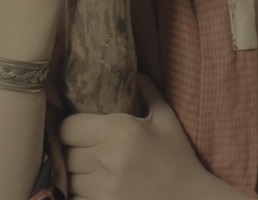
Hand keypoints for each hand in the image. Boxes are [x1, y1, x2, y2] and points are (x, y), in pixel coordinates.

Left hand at [61, 74, 234, 199]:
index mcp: (121, 130)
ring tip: (96, 173)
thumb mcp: (166, 120)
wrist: (191, 199)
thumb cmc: (178, 159)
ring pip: (69, 178)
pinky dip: (82, 195)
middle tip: (90, 154)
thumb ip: (148, 92)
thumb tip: (136, 71)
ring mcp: (104, 187)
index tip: (81, 134)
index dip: (72, 130)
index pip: (68, 127)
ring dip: (78, 176)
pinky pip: (75, 198)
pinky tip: (100, 189)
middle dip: (76, 153)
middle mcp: (109, 157)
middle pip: (66, 153)